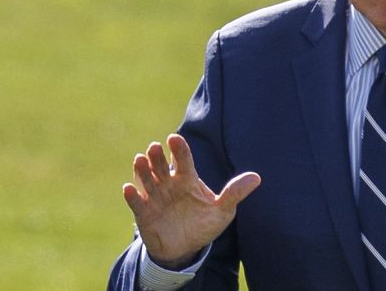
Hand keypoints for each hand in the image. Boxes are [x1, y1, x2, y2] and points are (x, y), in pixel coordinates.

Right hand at [122, 133, 260, 268]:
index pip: (183, 160)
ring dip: (142, 170)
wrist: (186, 248)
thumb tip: (257, 177)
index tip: (174, 138)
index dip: (179, 149)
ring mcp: (155, 198)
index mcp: (188, 179)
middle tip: (154, 147)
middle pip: (162, 166)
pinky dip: (131, 196)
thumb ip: (235, 193)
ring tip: (139, 159)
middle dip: (157, 157)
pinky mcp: (144, 214)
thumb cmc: (204, 224)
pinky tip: (128, 189)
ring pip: (147, 180)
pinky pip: (136, 203)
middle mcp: (169, 184)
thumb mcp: (223, 211)